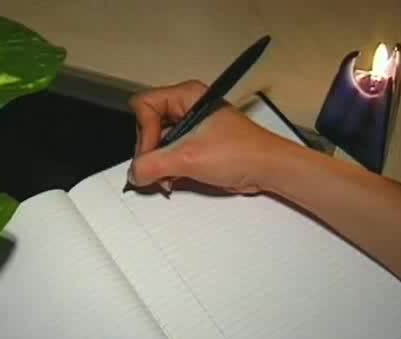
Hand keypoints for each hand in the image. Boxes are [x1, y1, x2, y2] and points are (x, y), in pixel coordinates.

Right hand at [127, 80, 294, 193]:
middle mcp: (187, 109)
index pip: (143, 106)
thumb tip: (133, 173)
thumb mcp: (189, 158)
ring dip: (158, 164)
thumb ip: (153, 165)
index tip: (151, 154)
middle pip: (147, 127)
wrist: (266, 170)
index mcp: (186, 96)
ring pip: (157, 144)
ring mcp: (191, 129)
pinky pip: (169, 156)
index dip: (143, 132)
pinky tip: (173, 180)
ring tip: (168, 177)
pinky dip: (167, 170)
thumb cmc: (242, 152)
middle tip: (157, 169)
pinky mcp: (196, 147)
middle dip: (150, 152)